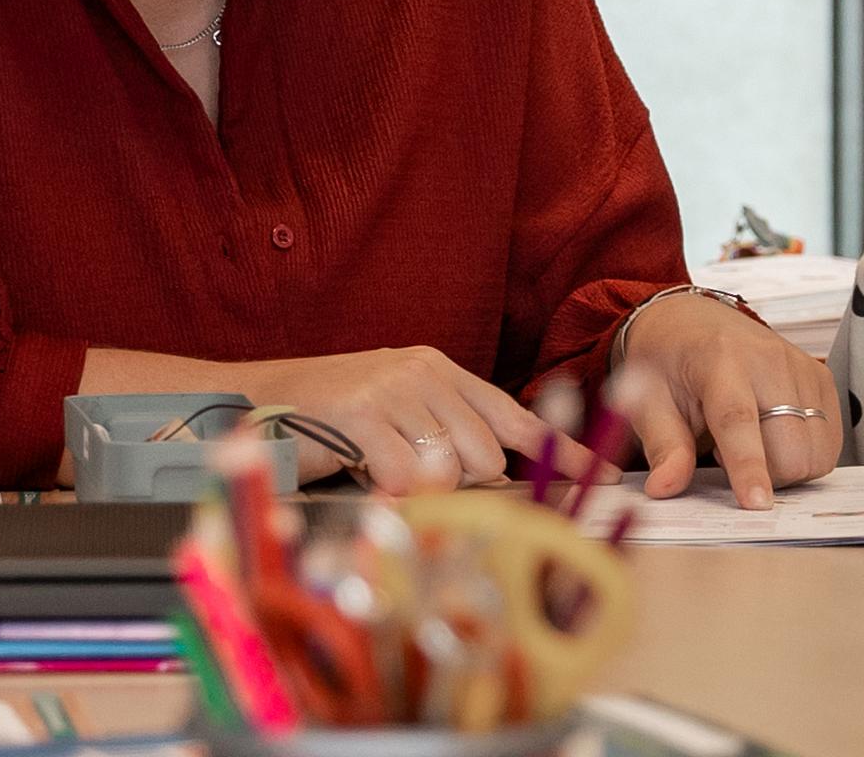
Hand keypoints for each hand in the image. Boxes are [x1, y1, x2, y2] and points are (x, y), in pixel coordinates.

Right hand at [243, 346, 614, 495]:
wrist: (260, 398)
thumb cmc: (335, 415)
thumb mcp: (401, 409)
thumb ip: (449, 430)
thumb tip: (498, 474)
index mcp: (440, 370)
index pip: (511, 414)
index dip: (558, 448)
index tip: (603, 476)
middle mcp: (423, 373)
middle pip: (483, 453)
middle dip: (464, 486)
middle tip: (422, 485)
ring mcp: (393, 390)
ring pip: (449, 467)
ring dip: (423, 490)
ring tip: (387, 477)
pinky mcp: (362, 414)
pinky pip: (405, 476)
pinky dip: (393, 494)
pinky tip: (369, 481)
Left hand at [612, 294, 840, 509]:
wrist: (691, 320)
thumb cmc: (668, 360)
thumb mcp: (647, 400)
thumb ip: (663, 446)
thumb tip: (665, 487)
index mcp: (719, 359)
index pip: (739, 419)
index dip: (749, 466)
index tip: (756, 504)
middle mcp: (769, 359)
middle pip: (791, 448)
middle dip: (766, 474)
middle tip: (726, 452)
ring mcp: (801, 366)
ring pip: (817, 452)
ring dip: (787, 465)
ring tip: (751, 439)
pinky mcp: (821, 377)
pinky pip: (830, 442)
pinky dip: (806, 453)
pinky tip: (773, 433)